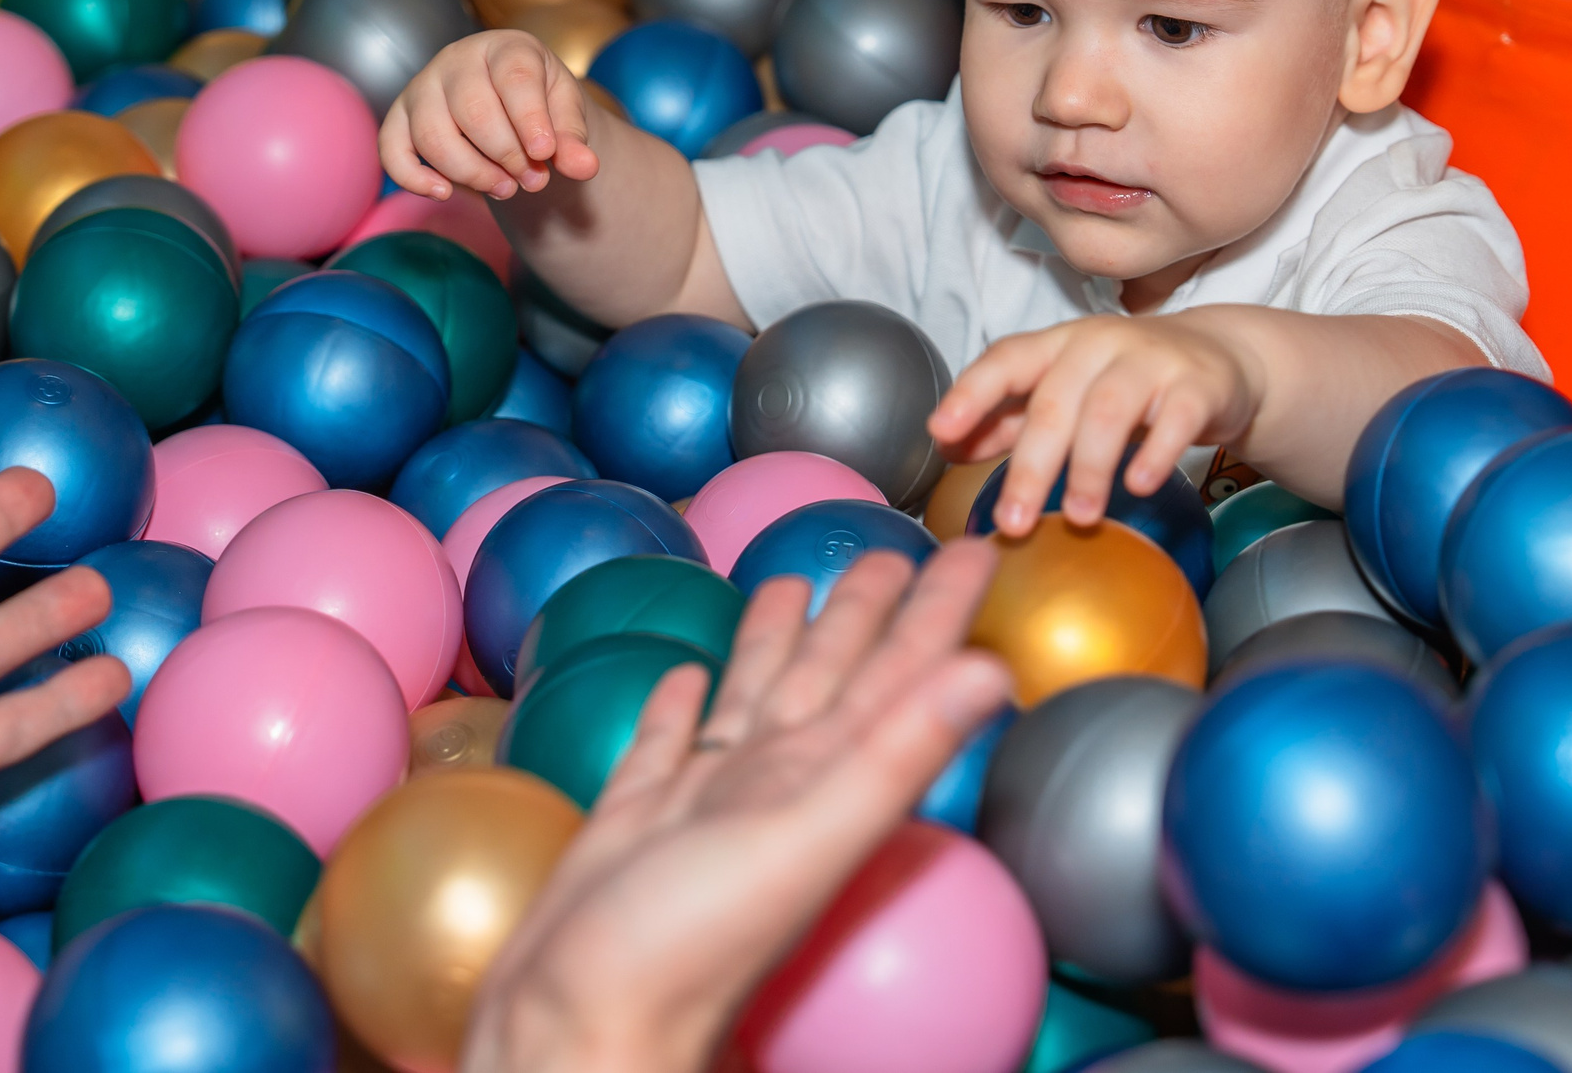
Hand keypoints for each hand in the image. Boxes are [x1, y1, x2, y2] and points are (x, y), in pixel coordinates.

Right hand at [382, 30, 600, 201]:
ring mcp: (422, 88)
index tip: (546, 154)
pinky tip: (445, 192)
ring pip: (433, 135)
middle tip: (534, 179)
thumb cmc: (537, 102)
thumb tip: (585, 168)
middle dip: (506, 154)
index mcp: (504, 48)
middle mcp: (456, 61)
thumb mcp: (564, 113)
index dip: (530, 119)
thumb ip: (574, 139)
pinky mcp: (399, 119)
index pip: (514, 77)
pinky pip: (392, 150)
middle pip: (472, 110)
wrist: (506, 101)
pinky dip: (414, 177)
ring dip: (471, 172)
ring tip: (506, 188)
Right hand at [462, 542, 1008, 1072]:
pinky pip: (668, 743)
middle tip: (888, 546)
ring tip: (790, 582)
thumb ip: (896, 755)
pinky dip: (680, 705)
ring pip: (754, 696)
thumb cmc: (691, 949)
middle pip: (831, 674)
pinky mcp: (638, 816)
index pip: (897, 673)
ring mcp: (705, 800)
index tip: (971, 548)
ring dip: (777, 641)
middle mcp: (774, 782)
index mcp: (822, 778)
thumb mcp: (807, 840)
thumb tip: (994, 674)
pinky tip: (686, 673)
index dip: (937, 612)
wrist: (577, 1027)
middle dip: (862, 610)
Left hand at [928, 313, 1259, 534]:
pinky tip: (1138, 486)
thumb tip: (949, 446)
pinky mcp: (1197, 386)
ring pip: (1109, 411)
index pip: (1006, 360)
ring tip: (1079, 517)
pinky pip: (1175, 419)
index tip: (941, 432)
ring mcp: (1150, 361)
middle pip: (1054, 403)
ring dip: (1089, 468)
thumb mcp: (1066, 391)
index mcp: (1056, 346)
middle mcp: (1097, 344)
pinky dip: (1155, 454)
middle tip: (1014, 521)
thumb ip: (1010, 419)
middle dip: (1031, 466)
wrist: (1218, 359)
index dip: (971, 394)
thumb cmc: (1125, 380)